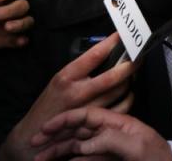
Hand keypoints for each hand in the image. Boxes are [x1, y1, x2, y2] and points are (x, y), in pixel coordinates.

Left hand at [0, 0, 33, 55]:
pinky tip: (18, 41)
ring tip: (6, 28)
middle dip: (7, 11)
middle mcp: (10, 6)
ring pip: (28, 19)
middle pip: (22, 4)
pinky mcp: (12, 38)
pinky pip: (24, 38)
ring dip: (19, 23)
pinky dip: (21, 39)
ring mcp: (13, 22)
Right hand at [0, 33, 134, 160]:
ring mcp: (89, 109)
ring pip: (120, 91)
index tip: (122, 35)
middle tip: (138, 54)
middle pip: (113, 75)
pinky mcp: (96, 123)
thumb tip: (104, 54)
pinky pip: (121, 109)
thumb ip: (79, 70)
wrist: (33, 135)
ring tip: (133, 72)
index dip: (112, 43)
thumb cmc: (48, 106)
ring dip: (131, 80)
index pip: (94, 55)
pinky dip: (128, 98)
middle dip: (130, 63)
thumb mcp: (58, 81)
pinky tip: (128, 93)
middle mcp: (78, 92)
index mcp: (67, 77)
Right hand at [32, 108, 171, 160]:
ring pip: (78, 149)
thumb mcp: (138, 148)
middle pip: (78, 132)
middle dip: (56, 137)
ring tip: (39, 159)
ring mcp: (109, 153)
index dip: (66, 119)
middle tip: (34, 145)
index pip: (88, 116)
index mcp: (119, 125)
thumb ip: (110, 141)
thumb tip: (83, 143)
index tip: (45, 127)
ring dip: (58, 153)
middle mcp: (111, 136)